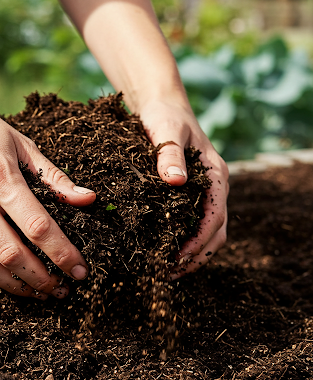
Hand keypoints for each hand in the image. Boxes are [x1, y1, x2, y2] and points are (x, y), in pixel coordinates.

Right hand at [0, 87, 95, 298]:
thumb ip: (53, 176)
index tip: (80, 271)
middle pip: (11, 255)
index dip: (63, 254)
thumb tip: (88, 199)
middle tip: (61, 290)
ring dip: (15, 287)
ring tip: (37, 293)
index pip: (38, 227)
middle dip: (42, 280)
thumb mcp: (19, 142)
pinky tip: (3, 285)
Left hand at [138, 99, 228, 277]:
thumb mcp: (165, 130)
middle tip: (170, 273)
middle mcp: (215, 186)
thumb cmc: (164, 116)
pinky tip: (166, 250)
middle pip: (216, 230)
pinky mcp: (192, 194)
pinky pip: (196, 223)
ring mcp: (205, 191)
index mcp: (215, 174)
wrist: (164, 106)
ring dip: (194, 253)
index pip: (215, 216)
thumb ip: (169, 154)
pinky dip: (187, 241)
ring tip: (169, 270)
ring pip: (210, 231)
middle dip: (197, 255)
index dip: (199, 241)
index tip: (179, 259)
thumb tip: (175, 181)